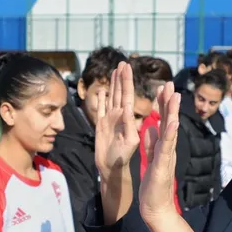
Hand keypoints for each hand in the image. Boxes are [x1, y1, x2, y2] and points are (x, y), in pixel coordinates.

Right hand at [93, 61, 140, 177]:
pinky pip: (101, 109)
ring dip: (113, 84)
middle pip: (120, 93)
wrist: (111, 168)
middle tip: (122, 63)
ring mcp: (110, 120)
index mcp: (128, 118)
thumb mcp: (130, 142)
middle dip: (121, 78)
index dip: (127, 81)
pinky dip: (101, 99)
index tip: (128, 67)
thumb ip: (129, 125)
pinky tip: (102, 90)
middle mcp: (120, 116)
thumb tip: (126, 108)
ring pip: (112, 98)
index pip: (128, 95)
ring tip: (115, 70)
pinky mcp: (101, 126)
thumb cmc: (123, 158)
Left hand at [139, 81, 181, 223]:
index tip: (162, 89)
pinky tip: (171, 122)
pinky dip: (169, 134)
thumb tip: (151, 127)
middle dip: (169, 102)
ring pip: (170, 130)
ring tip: (173, 96)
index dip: (163, 105)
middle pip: (169, 121)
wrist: (156, 207)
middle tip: (169, 84)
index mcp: (163, 146)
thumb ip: (151, 143)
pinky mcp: (163, 165)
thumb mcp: (150, 158)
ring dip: (172, 113)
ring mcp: (167, 156)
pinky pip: (166, 147)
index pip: (163, 121)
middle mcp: (168, 148)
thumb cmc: (153, 186)